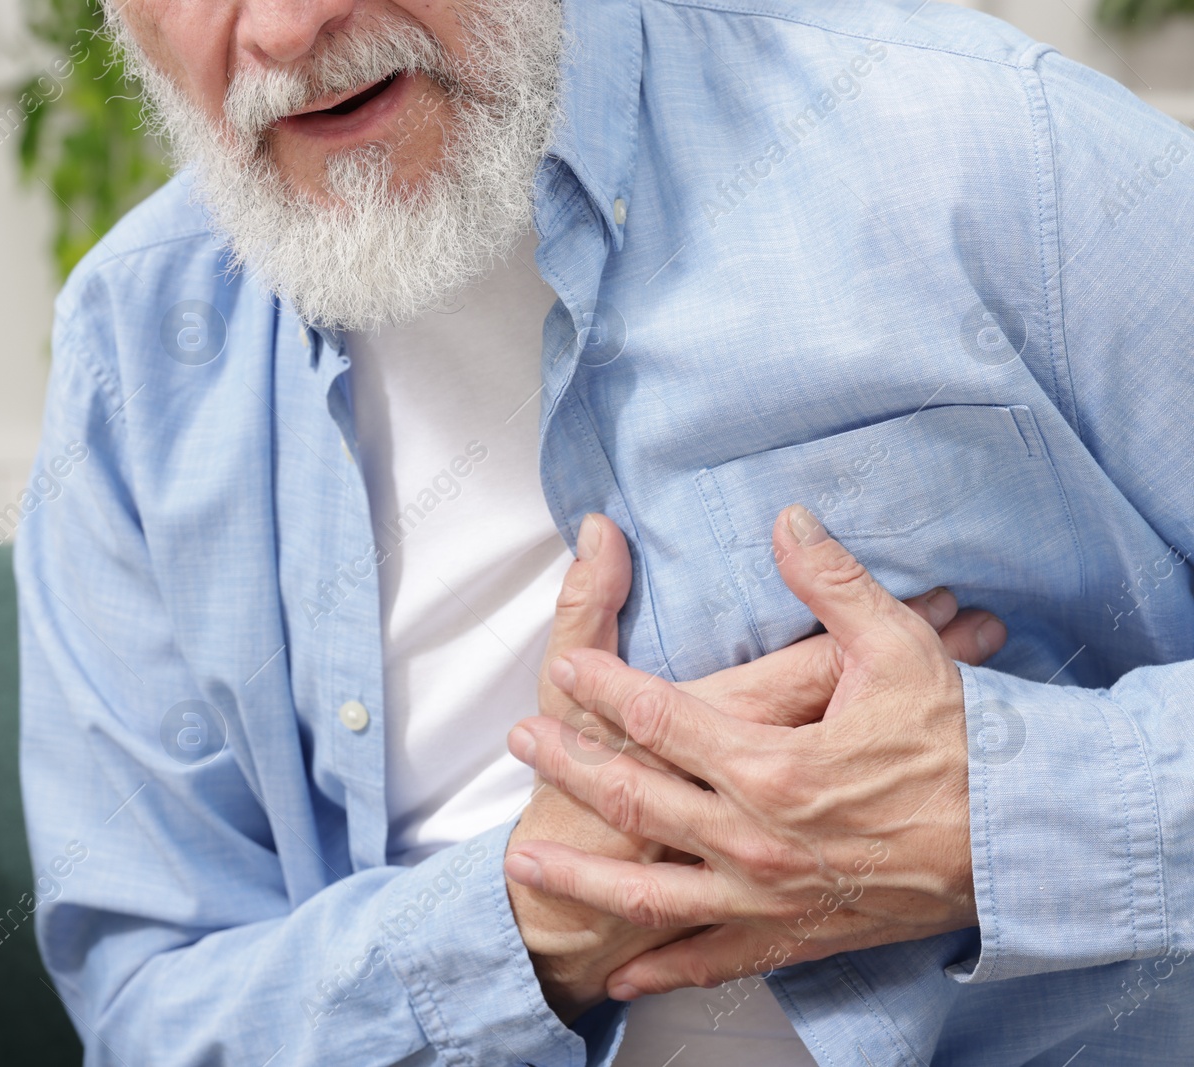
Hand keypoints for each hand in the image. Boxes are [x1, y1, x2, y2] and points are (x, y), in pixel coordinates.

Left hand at [507, 510, 1006, 1016]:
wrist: (1024, 848)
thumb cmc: (965, 750)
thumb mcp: (899, 649)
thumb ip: (831, 583)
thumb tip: (786, 521)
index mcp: (770, 764)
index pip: (660, 718)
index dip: (605, 689)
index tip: (568, 670)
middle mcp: (755, 837)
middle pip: (635, 797)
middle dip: (569, 765)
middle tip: (523, 743)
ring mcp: (768, 896)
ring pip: (651, 889)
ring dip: (583, 872)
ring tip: (527, 856)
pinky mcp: (793, 936)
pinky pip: (712, 961)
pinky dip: (662, 970)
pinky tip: (620, 979)